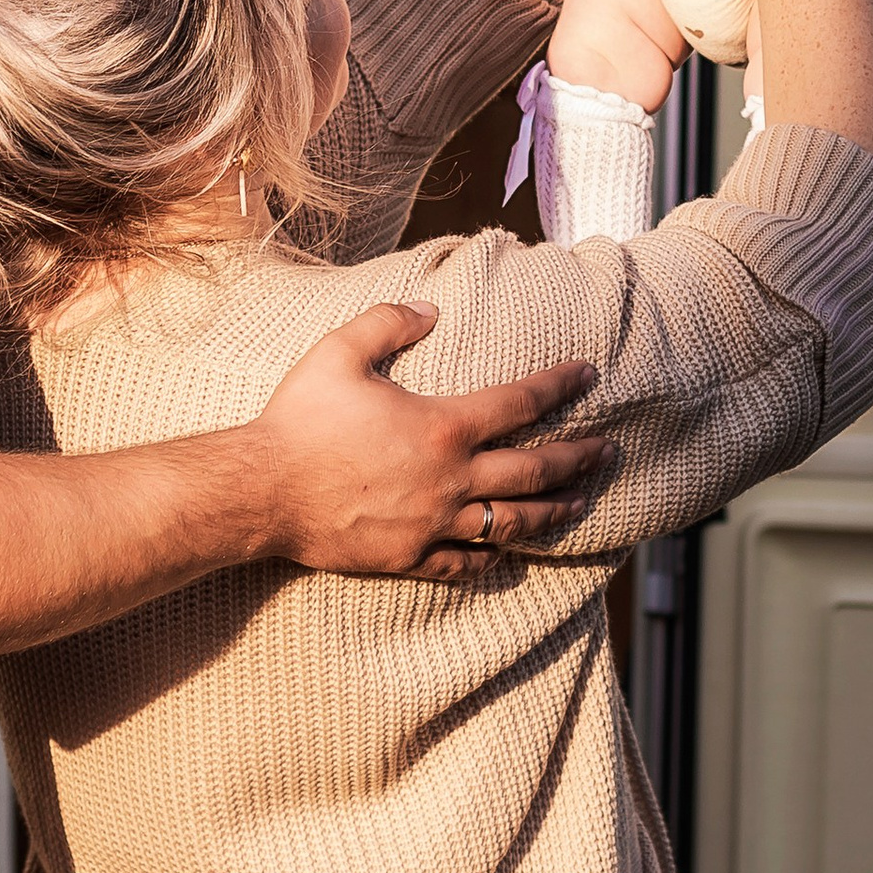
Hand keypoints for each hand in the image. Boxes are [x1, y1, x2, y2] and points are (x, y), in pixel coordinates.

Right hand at [247, 303, 606, 579]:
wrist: (261, 491)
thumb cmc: (299, 419)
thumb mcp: (340, 352)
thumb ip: (390, 322)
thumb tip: (431, 309)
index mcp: (442, 426)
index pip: (520, 402)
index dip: (560, 385)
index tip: (589, 375)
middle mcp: (451, 479)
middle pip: (535, 470)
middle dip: (579, 458)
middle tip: (611, 451)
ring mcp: (434, 523)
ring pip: (512, 522)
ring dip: (554, 511)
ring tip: (582, 504)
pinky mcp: (410, 556)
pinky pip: (465, 562)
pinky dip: (493, 558)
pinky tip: (509, 555)